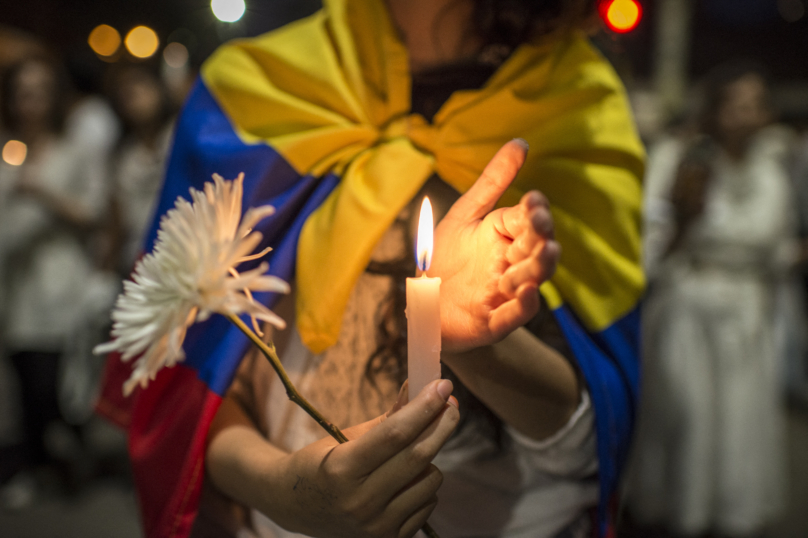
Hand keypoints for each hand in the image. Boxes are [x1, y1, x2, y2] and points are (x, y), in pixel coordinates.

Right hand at [276, 379, 459, 537]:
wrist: (295, 508)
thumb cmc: (321, 463)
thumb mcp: (347, 437)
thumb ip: (389, 417)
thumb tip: (421, 387)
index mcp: (342, 470)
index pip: (395, 434)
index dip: (423, 407)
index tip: (442, 385)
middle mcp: (360, 502)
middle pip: (418, 456)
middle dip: (441, 424)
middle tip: (450, 403)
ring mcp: (376, 526)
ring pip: (430, 480)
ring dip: (430, 458)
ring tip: (411, 452)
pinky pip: (427, 503)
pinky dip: (424, 484)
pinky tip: (405, 479)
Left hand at [431, 139, 559, 352]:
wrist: (426, 305)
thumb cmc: (446, 258)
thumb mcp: (465, 216)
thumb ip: (492, 182)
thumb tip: (521, 142)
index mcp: (506, 236)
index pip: (528, 220)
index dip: (534, 211)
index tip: (534, 201)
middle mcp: (512, 263)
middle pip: (537, 249)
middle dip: (541, 236)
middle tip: (538, 223)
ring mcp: (506, 293)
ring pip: (532, 280)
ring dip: (538, 267)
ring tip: (543, 252)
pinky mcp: (495, 321)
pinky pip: (514, 315)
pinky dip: (523, 305)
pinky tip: (525, 292)